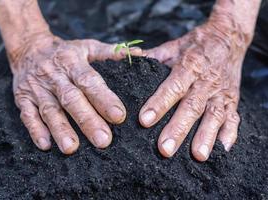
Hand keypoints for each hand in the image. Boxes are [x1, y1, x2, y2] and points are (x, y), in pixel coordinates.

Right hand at [10, 32, 140, 153]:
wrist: (29, 48)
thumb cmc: (65, 51)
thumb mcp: (87, 46)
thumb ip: (111, 52)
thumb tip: (139, 55)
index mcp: (72, 62)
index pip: (89, 81)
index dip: (103, 98)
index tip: (119, 116)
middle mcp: (54, 76)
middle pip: (71, 99)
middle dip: (87, 120)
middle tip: (103, 140)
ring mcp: (37, 88)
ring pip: (50, 110)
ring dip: (60, 129)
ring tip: (72, 148)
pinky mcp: (23, 98)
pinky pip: (27, 115)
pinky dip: (35, 130)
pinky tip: (45, 145)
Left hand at [139, 18, 248, 160]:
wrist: (229, 37)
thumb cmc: (196, 44)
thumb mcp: (173, 46)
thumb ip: (154, 57)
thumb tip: (131, 61)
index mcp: (189, 66)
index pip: (172, 87)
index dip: (159, 103)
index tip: (145, 120)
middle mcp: (206, 81)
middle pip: (192, 106)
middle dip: (179, 128)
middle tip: (165, 149)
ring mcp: (221, 92)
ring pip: (214, 115)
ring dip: (206, 136)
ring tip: (198, 155)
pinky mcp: (232, 100)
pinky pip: (234, 118)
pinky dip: (230, 134)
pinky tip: (222, 150)